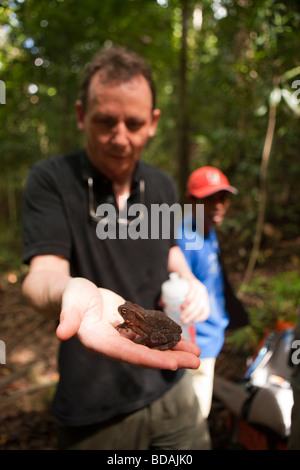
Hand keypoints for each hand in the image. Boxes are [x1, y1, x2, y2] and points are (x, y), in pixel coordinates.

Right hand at [56, 278, 200, 369]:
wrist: (75, 293)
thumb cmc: (72, 295)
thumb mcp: (70, 302)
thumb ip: (68, 317)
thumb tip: (61, 333)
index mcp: (100, 342)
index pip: (128, 354)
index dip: (151, 359)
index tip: (173, 364)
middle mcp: (114, 343)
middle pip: (146, 354)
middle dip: (171, 358)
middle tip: (196, 362)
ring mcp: (124, 336)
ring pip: (152, 345)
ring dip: (173, 349)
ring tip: (196, 352)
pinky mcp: (130, 326)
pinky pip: (151, 333)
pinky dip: (167, 336)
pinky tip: (183, 337)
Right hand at [180, 278, 209, 323]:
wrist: (183, 275)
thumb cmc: (184, 291)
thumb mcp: (189, 299)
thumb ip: (186, 309)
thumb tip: (179, 320)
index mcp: (205, 300)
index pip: (206, 312)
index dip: (200, 318)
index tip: (191, 322)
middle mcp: (204, 294)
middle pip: (200, 308)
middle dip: (191, 316)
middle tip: (182, 320)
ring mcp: (199, 287)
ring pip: (196, 302)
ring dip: (189, 311)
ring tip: (182, 315)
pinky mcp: (193, 282)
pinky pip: (192, 292)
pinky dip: (188, 300)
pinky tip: (184, 305)